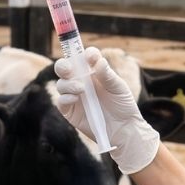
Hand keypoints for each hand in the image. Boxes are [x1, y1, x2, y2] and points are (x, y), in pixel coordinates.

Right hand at [54, 47, 159, 173]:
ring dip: (68, 84)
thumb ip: (108, 75)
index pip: (83, 57)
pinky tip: (75, 98)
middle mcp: (81, 81)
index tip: (91, 57)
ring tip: (81, 90)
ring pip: (61, 84)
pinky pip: (61, 101)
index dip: (85, 54)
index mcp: (93, 72)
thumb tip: (98, 61)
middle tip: (69, 68)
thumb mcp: (119, 88)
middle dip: (63, 65)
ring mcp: (74, 96)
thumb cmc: (123, 106)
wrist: (124, 130)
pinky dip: (65, 97)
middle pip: (65, 68)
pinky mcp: (70, 111)